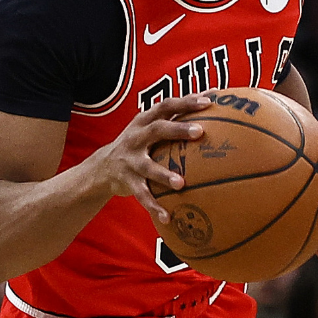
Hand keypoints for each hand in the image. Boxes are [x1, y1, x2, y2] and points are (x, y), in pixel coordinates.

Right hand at [89, 95, 211, 221]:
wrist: (103, 168)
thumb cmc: (139, 144)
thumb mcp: (151, 128)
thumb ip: (176, 118)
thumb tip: (214, 100)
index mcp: (145, 121)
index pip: (166, 106)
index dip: (186, 101)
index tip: (208, 100)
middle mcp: (136, 137)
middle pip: (158, 129)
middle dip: (178, 129)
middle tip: (200, 132)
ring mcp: (130, 160)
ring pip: (148, 166)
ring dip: (164, 174)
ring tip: (181, 184)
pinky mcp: (127, 181)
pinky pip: (142, 195)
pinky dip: (154, 206)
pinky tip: (167, 217)